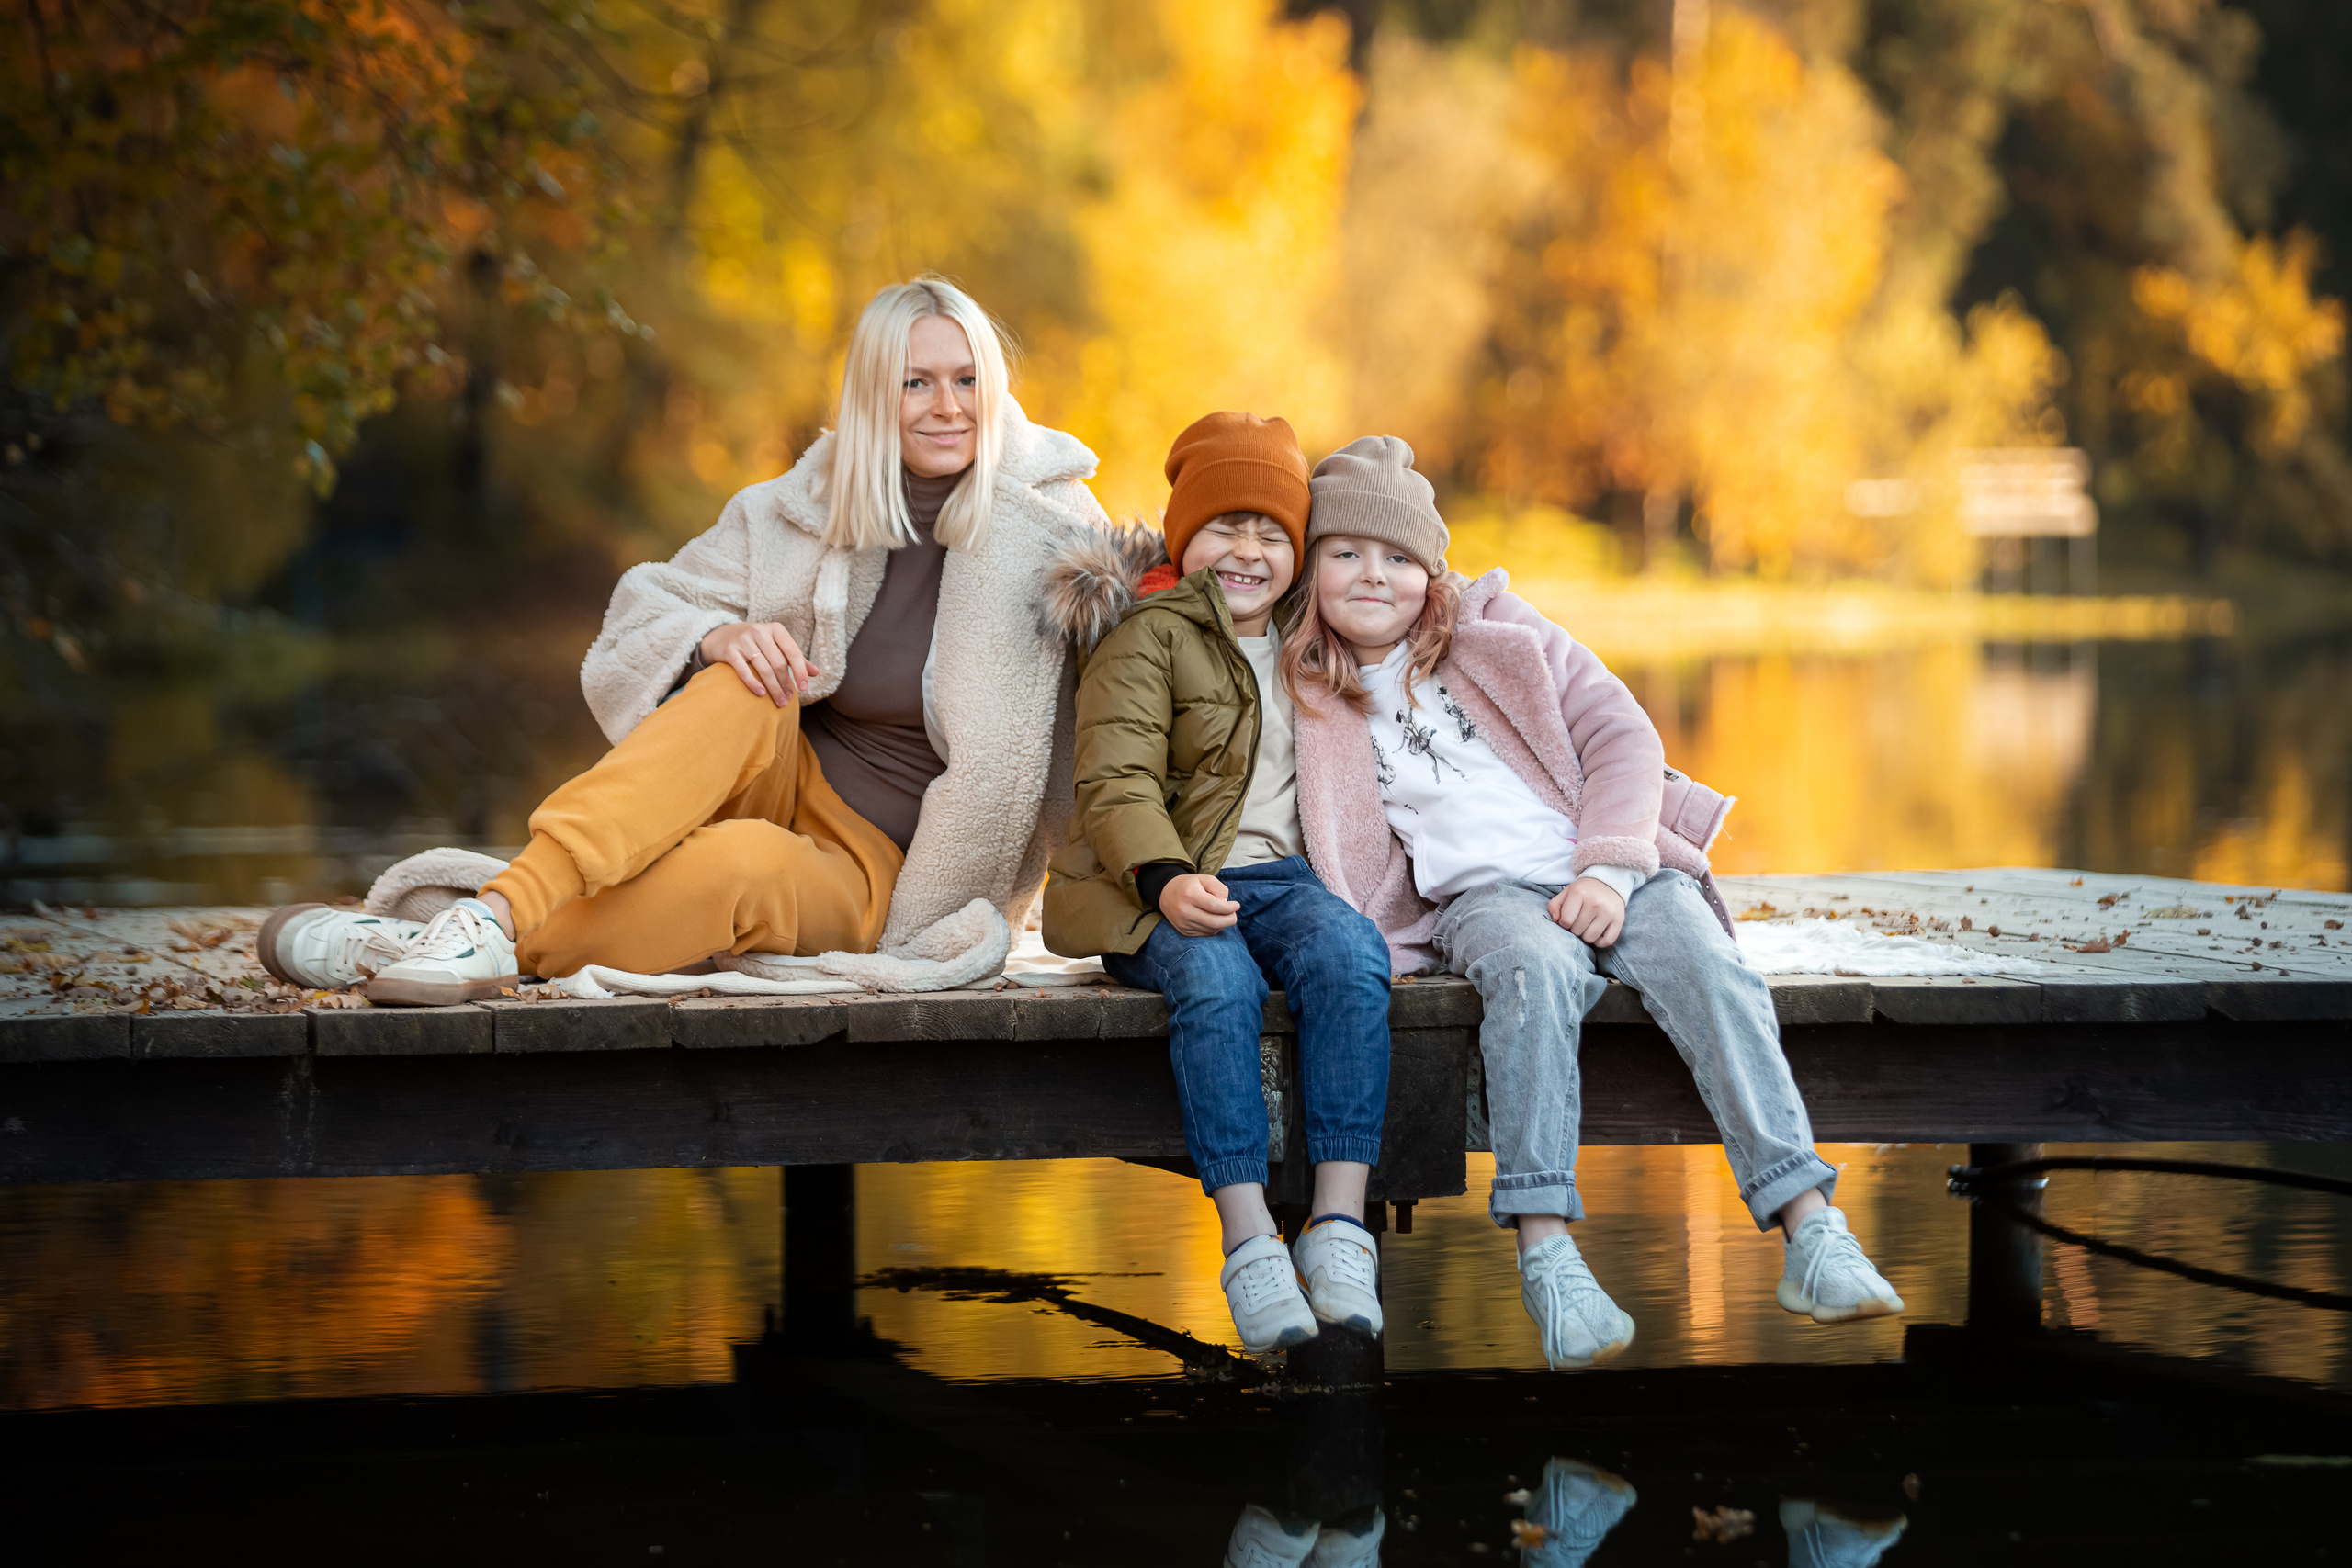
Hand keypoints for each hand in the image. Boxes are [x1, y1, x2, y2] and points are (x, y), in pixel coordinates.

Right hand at [701, 621, 818, 706]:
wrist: (722, 636)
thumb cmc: (756, 643)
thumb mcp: (776, 645)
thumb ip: (795, 658)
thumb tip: (816, 672)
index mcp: (776, 630)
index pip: (793, 652)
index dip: (800, 671)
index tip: (804, 688)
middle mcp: (760, 631)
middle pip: (778, 662)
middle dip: (786, 683)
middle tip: (789, 699)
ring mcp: (744, 640)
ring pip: (763, 667)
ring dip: (773, 687)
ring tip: (779, 701)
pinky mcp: (730, 650)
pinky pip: (743, 669)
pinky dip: (753, 683)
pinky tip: (761, 694)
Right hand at [1159, 872, 1239, 936]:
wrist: (1166, 893)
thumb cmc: (1190, 885)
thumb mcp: (1205, 879)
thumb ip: (1219, 889)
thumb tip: (1226, 904)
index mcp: (1190, 895)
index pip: (1214, 906)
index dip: (1229, 908)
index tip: (1236, 905)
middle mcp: (1185, 911)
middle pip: (1214, 922)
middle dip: (1230, 919)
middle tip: (1233, 914)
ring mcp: (1184, 923)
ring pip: (1211, 929)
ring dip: (1222, 924)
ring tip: (1220, 914)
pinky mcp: (1184, 931)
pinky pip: (1206, 933)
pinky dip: (1213, 928)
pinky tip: (1211, 919)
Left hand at [1547, 875, 1626, 946]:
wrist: (1609, 882)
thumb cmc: (1584, 891)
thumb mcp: (1567, 892)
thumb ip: (1554, 905)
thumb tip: (1555, 920)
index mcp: (1579, 892)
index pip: (1566, 920)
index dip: (1563, 923)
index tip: (1568, 918)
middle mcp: (1595, 902)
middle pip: (1577, 931)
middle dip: (1575, 929)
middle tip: (1579, 921)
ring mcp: (1608, 912)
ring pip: (1590, 938)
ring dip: (1586, 936)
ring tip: (1587, 926)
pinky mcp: (1619, 920)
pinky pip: (1606, 941)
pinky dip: (1599, 942)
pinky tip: (1597, 933)